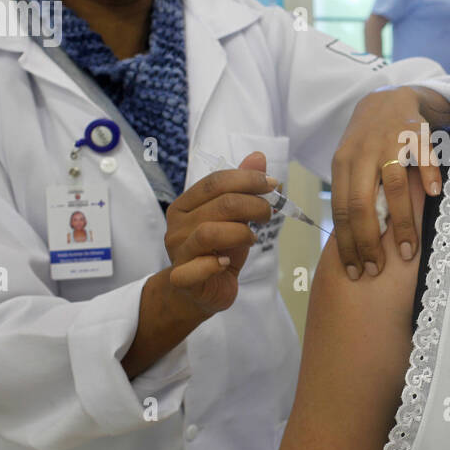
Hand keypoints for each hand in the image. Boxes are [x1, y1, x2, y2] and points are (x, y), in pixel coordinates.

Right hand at [163, 150, 274, 316]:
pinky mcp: (182, 279)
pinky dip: (215, 264)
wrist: (198, 292)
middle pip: (219, 204)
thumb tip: (258, 156)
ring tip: (251, 238)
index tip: (272, 184)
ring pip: (210, 233)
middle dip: (253, 205)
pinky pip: (196, 268)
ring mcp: (177, 252)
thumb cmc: (217, 251)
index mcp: (185, 205)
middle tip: (268, 213)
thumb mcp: (233, 218)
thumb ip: (243, 188)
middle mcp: (177, 226)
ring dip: (240, 233)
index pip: (215, 182)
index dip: (247, 179)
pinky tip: (226, 263)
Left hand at [330, 86, 444, 279]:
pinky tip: (433, 196)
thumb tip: (351, 242)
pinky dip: (428, 176)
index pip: (341, 211)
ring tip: (408, 250)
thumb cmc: (368, 142)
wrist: (388, 98)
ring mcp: (388, 142)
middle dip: (368, 241)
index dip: (347, 243)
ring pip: (391, 187)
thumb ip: (352, 195)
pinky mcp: (414, 132)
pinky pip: (423, 156)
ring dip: (401, 222)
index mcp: (343, 164)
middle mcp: (362, 154)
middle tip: (378, 268)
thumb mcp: (351, 164)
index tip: (354, 270)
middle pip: (361, 204)